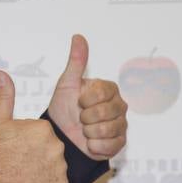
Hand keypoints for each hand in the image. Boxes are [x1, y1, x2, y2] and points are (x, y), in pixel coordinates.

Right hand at [0, 71, 67, 182]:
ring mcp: (59, 167)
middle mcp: (56, 146)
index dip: (28, 139)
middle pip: (50, 147)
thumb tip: (2, 74)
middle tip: (20, 160)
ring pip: (55, 165)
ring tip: (25, 173)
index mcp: (43, 128)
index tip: (16, 147)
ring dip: (44, 169)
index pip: (42, 132)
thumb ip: (5, 96)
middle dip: (38, 153)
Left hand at [45, 34, 127, 161]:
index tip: (78, 102)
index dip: (85, 100)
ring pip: (106, 129)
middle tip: (80, 117)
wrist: (60, 135)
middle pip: (104, 112)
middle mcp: (119, 106)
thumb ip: (76, 61)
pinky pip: (108, 145)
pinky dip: (94, 145)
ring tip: (84, 129)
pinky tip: (89, 141)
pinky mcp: (120, 142)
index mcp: (109, 89)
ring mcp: (121, 124)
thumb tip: (78, 37)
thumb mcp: (67, 83)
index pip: (101, 93)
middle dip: (85, 117)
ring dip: (88, 132)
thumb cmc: (64, 108)